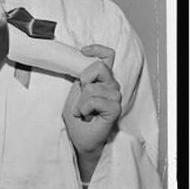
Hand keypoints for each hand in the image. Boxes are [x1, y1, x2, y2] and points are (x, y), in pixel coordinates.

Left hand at [62, 45, 121, 169]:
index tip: (83, 51)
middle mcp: (112, 86)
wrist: (80, 139)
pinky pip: (94, 99)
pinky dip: (84, 108)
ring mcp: (115, 97)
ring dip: (81, 100)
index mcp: (102, 79)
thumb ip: (80, 75)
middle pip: (99, 66)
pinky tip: (87, 116)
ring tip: (83, 111)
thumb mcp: (74, 91)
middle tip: (80, 98)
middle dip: (83, 81)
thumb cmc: (77, 117)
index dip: (97, 49)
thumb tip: (78, 59)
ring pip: (92, 86)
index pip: (108, 55)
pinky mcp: (115, 109)